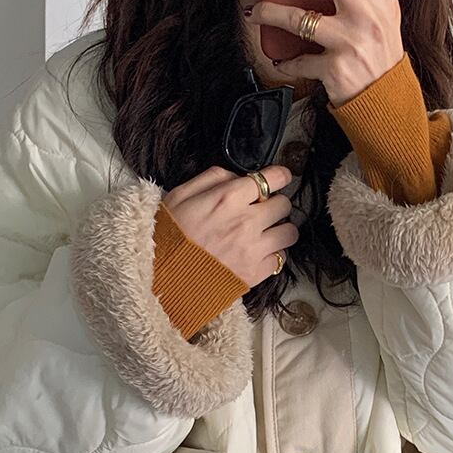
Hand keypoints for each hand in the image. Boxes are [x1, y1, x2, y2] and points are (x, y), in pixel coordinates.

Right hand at [161, 164, 296, 286]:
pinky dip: (275, 254)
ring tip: (268, 232)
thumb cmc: (170, 235)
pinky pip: (281, 258)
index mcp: (227, 198)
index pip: (271, 179)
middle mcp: (246, 222)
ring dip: (281, 229)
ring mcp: (253, 249)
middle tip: (265, 209)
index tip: (281, 178)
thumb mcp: (181, 195)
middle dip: (276, 204)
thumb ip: (212, 178)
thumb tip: (237, 176)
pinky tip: (260, 252)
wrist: (163, 277)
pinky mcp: (256, 272)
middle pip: (284, 205)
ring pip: (290, 232)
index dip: (280, 176)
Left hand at [248, 0, 403, 106]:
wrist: (386, 106)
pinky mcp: (334, 69)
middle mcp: (368, 18)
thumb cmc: (379, 58)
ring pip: (300, 18)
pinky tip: (280, 57)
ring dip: (271, 12)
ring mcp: (350, 44)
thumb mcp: (383, 22)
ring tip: (256, 10)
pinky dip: (287, 59)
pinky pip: (300, 59)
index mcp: (384, 1)